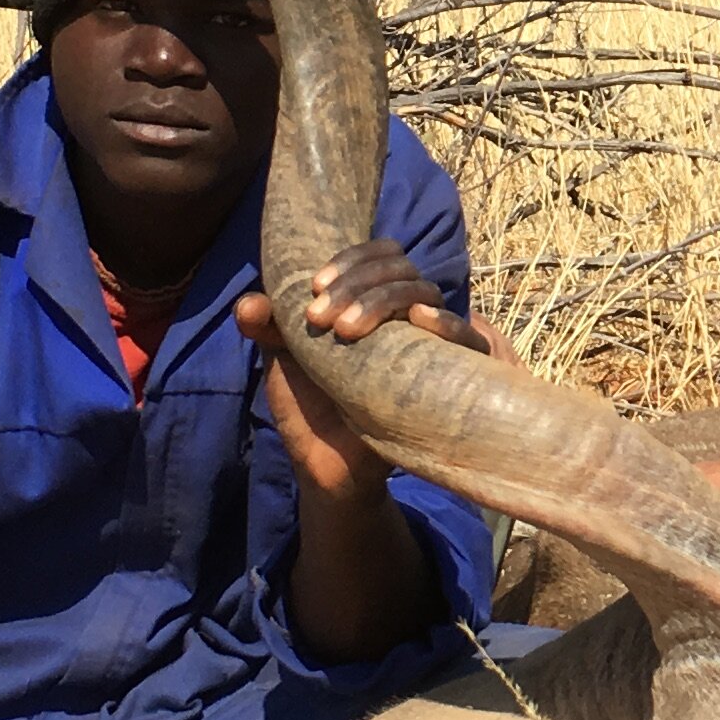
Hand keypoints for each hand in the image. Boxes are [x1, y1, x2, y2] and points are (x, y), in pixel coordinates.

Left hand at [237, 240, 505, 504]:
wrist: (326, 466)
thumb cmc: (309, 405)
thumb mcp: (282, 359)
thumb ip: (267, 325)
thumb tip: (249, 305)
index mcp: (369, 300)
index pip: (380, 253)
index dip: (351, 258)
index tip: (314, 286)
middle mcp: (402, 314)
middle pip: (400, 267)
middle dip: (357, 283)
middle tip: (318, 318)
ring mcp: (428, 342)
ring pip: (425, 292)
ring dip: (385, 299)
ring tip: (346, 330)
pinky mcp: (449, 374)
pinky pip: (470, 339)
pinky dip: (447, 322)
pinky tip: (420, 319)